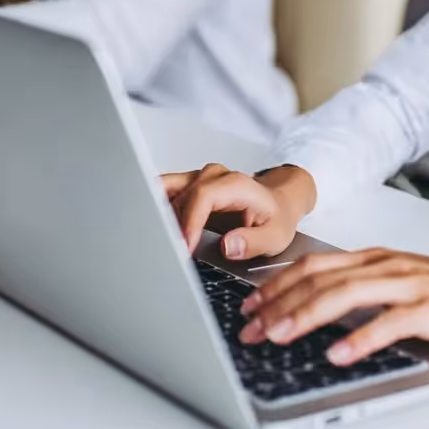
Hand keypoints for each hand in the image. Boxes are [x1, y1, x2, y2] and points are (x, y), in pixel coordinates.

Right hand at [160, 164, 316, 259]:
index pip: (203, 197)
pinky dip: (155, 207)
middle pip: (181, 195)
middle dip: (170, 225)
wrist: (278, 203)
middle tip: (165, 251)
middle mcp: (214, 176)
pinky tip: (151, 226)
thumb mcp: (276, 236)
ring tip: (156, 242)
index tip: (184, 247)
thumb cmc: (276, 218)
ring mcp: (199, 178)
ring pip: (167, 190)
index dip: (190, 222)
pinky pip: (164, 190)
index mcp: (235, 184)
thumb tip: (228, 246)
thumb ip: (253, 242)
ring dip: (159, 216)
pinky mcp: (189, 185)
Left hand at [236, 251, 428, 365]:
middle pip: (318, 278)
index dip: (274, 284)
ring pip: (345, 295)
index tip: (248, 306)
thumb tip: (316, 309)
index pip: (312, 265)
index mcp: (374, 258)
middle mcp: (385, 265)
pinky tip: (338, 353)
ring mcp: (407, 285)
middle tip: (249, 327)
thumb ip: (362, 290)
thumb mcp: (400, 282)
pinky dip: (359, 339)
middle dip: (277, 301)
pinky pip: (388, 323)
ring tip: (279, 335)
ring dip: (306, 315)